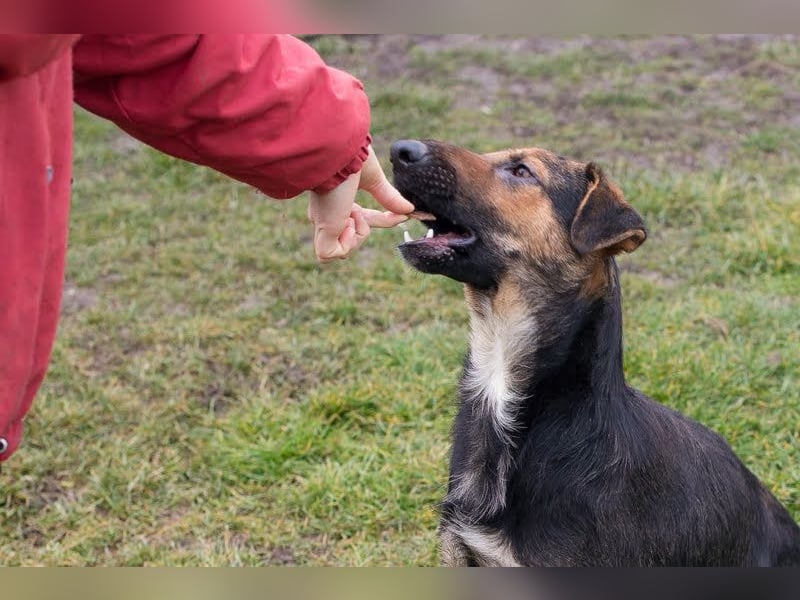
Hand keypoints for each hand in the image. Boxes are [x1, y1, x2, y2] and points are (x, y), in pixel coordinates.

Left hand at [307, 145, 413, 262]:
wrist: (336, 151)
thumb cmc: (350, 156)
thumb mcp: (374, 179)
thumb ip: (389, 196)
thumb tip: (409, 209)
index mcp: (335, 198)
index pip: (360, 218)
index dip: (382, 221)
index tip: (403, 216)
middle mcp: (326, 212)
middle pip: (349, 234)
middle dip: (366, 226)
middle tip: (369, 209)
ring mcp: (323, 223)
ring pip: (341, 248)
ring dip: (357, 233)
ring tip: (353, 210)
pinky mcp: (323, 231)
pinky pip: (331, 254)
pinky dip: (348, 243)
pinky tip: (347, 221)